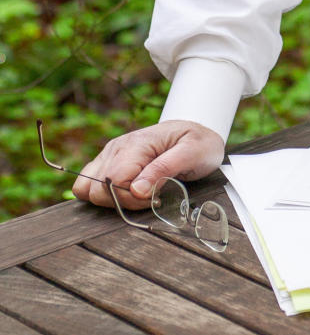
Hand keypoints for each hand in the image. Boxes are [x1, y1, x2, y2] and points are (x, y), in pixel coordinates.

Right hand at [72, 121, 224, 208]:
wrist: (197, 133)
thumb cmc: (198, 143)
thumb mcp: (191, 153)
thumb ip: (164, 169)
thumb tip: (137, 190)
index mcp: (136, 143)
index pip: (113, 181)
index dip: (130, 198)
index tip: (154, 198)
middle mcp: (117, 147)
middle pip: (96, 188)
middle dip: (121, 202)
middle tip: (149, 198)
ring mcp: (110, 154)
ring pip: (87, 188)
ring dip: (109, 200)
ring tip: (138, 196)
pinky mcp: (109, 162)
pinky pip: (89, 185)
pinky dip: (103, 196)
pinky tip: (127, 194)